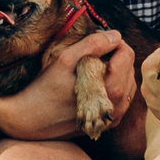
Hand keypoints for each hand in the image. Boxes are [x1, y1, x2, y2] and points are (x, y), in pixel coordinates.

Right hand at [0, 28, 133, 138]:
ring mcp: (114, 116)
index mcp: (111, 88)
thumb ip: (93, 45)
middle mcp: (118, 105)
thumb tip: (115, 35)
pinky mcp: (108, 123)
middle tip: (90, 53)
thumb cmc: (45, 88)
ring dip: (115, 70)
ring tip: (90, 68)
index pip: (127, 54)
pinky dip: (113, 86)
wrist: (30, 121)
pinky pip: (122, 98)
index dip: (113, 41)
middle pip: (129, 67)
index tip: (95, 41)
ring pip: (127, 82)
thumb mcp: (65, 60)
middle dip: (114, 56)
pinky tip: (93, 84)